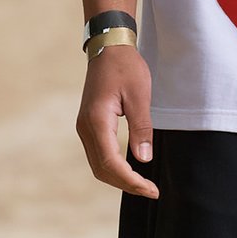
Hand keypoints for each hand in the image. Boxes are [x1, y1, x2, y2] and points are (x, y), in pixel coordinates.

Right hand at [77, 45, 159, 196]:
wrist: (107, 47)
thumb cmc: (126, 67)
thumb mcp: (140, 96)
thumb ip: (142, 128)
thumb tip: (144, 159)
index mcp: (97, 121)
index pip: (111, 163)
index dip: (132, 181)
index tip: (152, 189)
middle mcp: (85, 128)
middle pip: (102, 170)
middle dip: (126, 184)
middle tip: (151, 190)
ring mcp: (84, 127)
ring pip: (98, 165)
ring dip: (119, 178)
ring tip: (143, 184)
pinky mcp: (88, 126)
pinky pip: (98, 155)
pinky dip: (113, 167)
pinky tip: (131, 170)